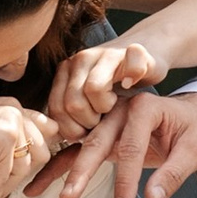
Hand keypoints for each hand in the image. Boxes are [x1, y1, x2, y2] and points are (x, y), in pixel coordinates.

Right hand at [0, 97, 63, 197]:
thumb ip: (5, 137)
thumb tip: (27, 162)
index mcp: (13, 105)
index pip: (44, 131)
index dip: (36, 154)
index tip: (21, 174)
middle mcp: (15, 111)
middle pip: (41, 152)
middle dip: (21, 175)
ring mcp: (10, 125)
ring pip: (24, 169)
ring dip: (4, 189)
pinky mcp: (0, 143)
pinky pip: (4, 179)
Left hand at [44, 36, 168, 145]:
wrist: (143, 57)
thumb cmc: (114, 90)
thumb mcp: (86, 105)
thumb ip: (68, 119)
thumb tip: (53, 147)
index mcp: (65, 72)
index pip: (56, 108)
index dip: (72, 128)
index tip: (86, 130)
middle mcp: (81, 60)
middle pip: (72, 102)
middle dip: (89, 121)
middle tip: (102, 120)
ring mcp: (105, 53)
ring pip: (93, 88)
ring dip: (106, 106)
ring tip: (114, 106)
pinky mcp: (133, 50)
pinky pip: (132, 66)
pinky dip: (133, 76)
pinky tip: (131, 84)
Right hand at [47, 86, 196, 197]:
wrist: (191, 116)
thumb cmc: (194, 130)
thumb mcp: (195, 150)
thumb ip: (174, 174)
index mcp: (145, 106)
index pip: (132, 145)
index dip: (127, 178)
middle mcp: (120, 108)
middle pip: (98, 141)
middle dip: (83, 171)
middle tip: (69, 197)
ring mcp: (107, 120)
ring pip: (81, 146)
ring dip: (62, 171)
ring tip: (36, 191)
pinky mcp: (100, 134)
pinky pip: (75, 151)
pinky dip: (55, 169)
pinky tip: (34, 187)